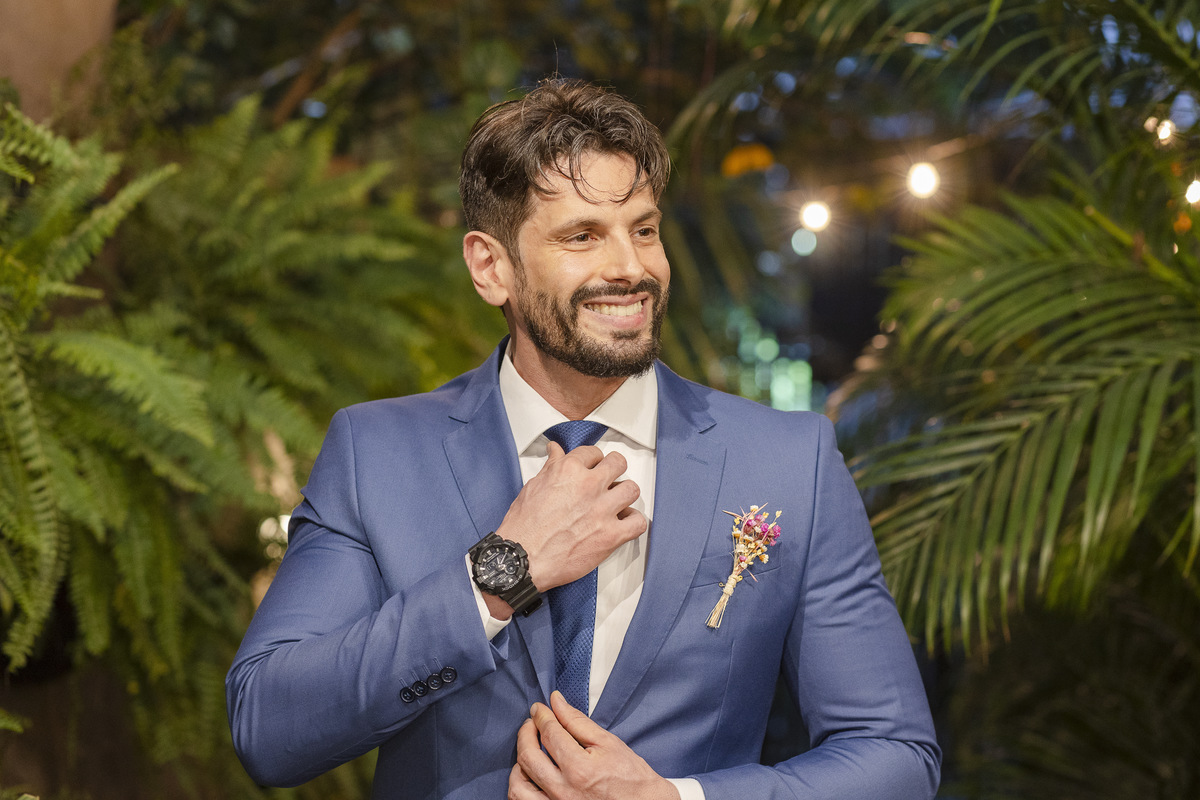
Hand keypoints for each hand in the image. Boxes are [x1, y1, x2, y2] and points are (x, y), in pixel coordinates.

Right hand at [497, 441, 645, 592]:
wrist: (523, 559)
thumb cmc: (523, 528)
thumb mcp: (533, 487)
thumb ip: (551, 467)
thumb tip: (555, 451)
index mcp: (568, 471)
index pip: (593, 452)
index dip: (593, 461)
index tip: (592, 467)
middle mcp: (588, 486)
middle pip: (618, 464)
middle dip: (613, 470)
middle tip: (608, 480)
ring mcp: (602, 510)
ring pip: (631, 489)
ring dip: (625, 495)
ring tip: (616, 502)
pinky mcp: (611, 535)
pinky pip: (638, 522)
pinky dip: (633, 522)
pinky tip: (623, 524)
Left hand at [508, 691, 679, 799]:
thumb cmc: (630, 777)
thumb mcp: (607, 743)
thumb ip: (577, 722)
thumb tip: (556, 702)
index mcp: (579, 769)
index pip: (549, 734)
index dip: (542, 716)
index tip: (539, 709)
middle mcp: (563, 792)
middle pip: (528, 756)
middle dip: (525, 733)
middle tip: (531, 723)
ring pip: (519, 786)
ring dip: (519, 764)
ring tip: (529, 751)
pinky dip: (521, 787)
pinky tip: (530, 775)